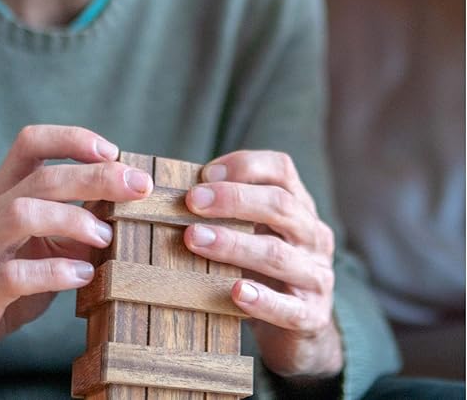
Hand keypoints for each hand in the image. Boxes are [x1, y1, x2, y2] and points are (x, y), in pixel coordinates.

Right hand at [0, 125, 152, 388]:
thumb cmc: (4, 280)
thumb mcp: (41, 243)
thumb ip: (75, 222)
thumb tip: (128, 206)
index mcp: (3, 193)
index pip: (30, 142)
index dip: (72, 139)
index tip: (113, 151)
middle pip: (41, 178)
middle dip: (94, 176)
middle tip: (137, 187)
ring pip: (22, 215)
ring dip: (73, 220)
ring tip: (105, 237)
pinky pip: (13, 275)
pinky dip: (54, 272)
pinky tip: (82, 276)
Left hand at [182, 151, 342, 378]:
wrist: (297, 328)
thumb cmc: (261, 269)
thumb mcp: (251, 232)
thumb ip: (227, 211)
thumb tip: (178, 194)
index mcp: (298, 206)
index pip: (281, 169)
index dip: (244, 166)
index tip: (205, 173)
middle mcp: (313, 235)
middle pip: (279, 205)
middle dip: (233, 199)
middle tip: (192, 201)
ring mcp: (316, 275)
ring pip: (277, 254)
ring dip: (233, 244)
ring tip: (195, 239)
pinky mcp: (312, 316)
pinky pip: (289, 307)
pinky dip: (262, 300)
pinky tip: (236, 291)